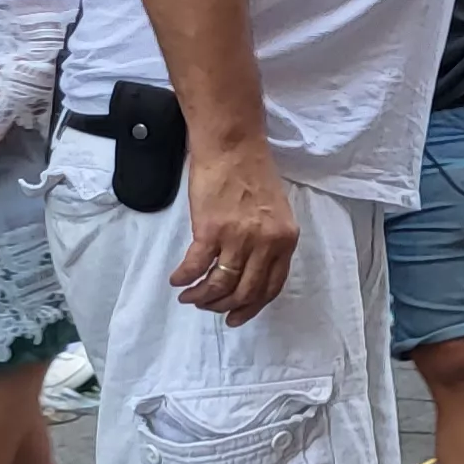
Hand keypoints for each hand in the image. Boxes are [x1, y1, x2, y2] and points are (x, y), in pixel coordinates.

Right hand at [169, 147, 300, 325]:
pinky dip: (185, 278)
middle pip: (245, 290)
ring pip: (220, 284)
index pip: (271, 286)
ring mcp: (239, 238)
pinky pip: (196, 266)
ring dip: (202, 296)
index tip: (237, 316)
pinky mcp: (211, 231)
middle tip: (208, 308)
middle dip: (223, 306)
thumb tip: (251, 268)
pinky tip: (177, 280)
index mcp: (285, 239)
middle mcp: (266, 243)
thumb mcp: (275, 211)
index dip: (251, 306)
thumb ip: (268, 241)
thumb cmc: (251, 173)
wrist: (232, 147)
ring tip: (189, 297)